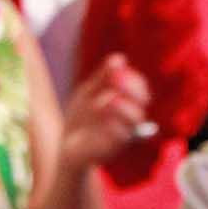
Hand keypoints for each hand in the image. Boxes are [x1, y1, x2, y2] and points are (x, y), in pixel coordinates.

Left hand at [59, 52, 153, 166]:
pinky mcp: (110, 151)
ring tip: (107, 98)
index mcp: (128, 108)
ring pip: (133, 122)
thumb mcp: (88, 93)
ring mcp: (122, 138)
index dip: (133, 80)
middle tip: (116, 79)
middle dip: (131, 90)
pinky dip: (112, 125)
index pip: (141, 92)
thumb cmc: (81, 118)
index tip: (118, 69)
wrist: (66, 147)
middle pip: (141, 105)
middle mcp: (130, 123)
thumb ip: (103, 78)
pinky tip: (101, 112)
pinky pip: (118, 138)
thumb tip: (119, 58)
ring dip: (122, 107)